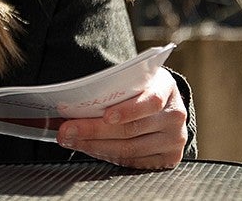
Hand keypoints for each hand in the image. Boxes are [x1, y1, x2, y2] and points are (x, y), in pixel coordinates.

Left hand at [55, 68, 188, 168]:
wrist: (165, 106)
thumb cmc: (143, 90)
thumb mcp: (134, 80)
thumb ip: (112, 89)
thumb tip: (70, 101)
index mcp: (166, 88)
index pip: (151, 101)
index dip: (128, 110)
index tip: (105, 115)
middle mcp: (174, 115)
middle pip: (132, 130)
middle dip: (94, 130)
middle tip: (68, 130)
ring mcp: (174, 139)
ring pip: (128, 149)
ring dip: (94, 145)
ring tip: (71, 140)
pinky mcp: (169, 158)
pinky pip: (132, 161)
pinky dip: (108, 155)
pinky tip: (90, 148)